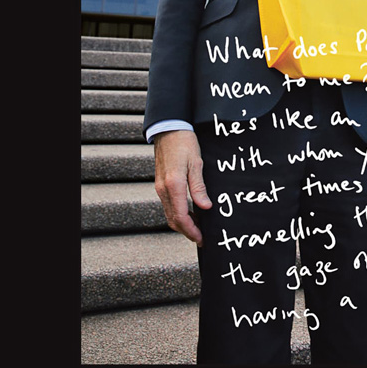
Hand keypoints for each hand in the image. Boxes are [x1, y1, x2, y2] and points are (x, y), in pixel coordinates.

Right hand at [153, 130, 212, 245]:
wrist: (168, 129)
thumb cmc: (184, 142)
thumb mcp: (196, 163)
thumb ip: (199, 187)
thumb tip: (205, 207)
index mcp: (173, 185)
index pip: (181, 217)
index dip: (191, 231)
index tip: (201, 238)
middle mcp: (163, 189)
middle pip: (173, 219)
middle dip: (186, 231)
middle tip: (200, 238)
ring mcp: (160, 187)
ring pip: (169, 213)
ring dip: (182, 223)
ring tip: (197, 227)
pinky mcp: (161, 183)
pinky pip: (168, 205)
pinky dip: (178, 213)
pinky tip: (190, 212)